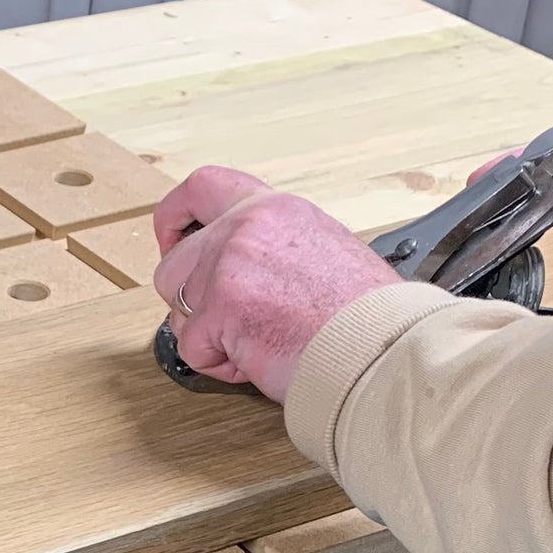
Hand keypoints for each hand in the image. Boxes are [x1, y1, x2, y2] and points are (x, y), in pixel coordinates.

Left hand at [153, 167, 399, 400]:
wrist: (379, 346)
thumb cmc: (360, 312)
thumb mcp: (318, 247)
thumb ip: (268, 246)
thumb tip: (231, 265)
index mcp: (272, 208)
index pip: (201, 187)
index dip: (174, 218)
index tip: (173, 240)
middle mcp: (246, 227)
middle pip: (173, 266)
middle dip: (190, 304)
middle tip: (225, 324)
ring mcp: (229, 265)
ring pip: (177, 310)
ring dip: (208, 336)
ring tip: (256, 341)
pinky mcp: (222, 309)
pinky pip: (193, 348)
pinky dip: (221, 365)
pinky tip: (260, 358)